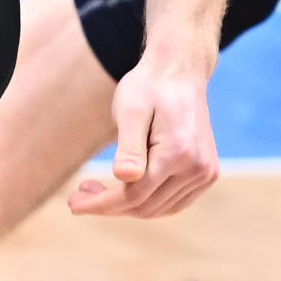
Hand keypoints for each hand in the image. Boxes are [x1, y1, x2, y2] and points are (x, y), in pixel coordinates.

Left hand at [68, 61, 220, 218]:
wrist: (179, 72)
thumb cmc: (148, 88)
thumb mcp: (131, 110)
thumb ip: (129, 146)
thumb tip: (125, 177)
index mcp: (178, 152)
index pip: (133, 195)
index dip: (101, 204)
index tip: (73, 204)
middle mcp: (198, 168)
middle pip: (145, 207)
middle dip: (109, 206)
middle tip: (80, 194)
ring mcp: (206, 173)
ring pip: (159, 209)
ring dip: (127, 207)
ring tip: (97, 190)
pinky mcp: (207, 173)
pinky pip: (173, 202)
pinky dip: (148, 202)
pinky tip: (126, 189)